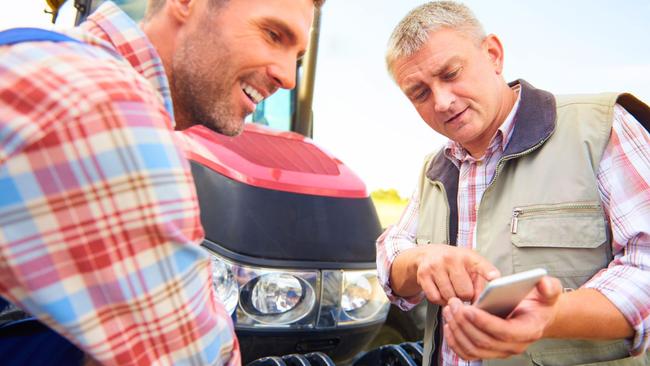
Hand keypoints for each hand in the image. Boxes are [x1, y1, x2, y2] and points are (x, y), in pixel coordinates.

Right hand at [414, 245, 499, 304]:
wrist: (428, 254)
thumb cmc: (453, 263)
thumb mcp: (470, 266)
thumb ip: (479, 283)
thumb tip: (480, 302)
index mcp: (468, 256)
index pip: (480, 265)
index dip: (488, 272)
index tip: (494, 277)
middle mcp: (451, 258)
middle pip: (465, 292)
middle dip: (465, 296)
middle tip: (462, 290)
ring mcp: (436, 266)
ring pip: (449, 296)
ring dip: (451, 298)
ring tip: (451, 290)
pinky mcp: (423, 275)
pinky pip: (435, 298)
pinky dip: (439, 300)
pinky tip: (441, 291)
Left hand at [442, 276, 561, 360]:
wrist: (536, 316)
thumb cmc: (539, 304)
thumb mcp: (549, 292)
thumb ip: (549, 286)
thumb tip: (544, 283)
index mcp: (528, 331)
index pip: (504, 332)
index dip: (485, 322)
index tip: (469, 309)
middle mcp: (513, 346)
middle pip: (484, 341)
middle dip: (464, 323)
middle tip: (454, 304)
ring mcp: (499, 351)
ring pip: (473, 349)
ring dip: (457, 330)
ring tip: (449, 310)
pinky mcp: (487, 351)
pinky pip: (467, 353)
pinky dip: (454, 341)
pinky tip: (448, 324)